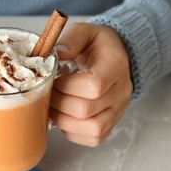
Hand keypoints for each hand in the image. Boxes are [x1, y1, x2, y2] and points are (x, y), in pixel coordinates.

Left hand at [51, 23, 132, 146]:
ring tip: (53, 107)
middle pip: (87, 110)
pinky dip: (72, 132)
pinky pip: (93, 139)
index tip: (54, 79)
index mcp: (116, 66)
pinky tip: (64, 117)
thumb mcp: (86, 31)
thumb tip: (57, 54)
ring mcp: (118, 111)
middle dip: (59, 103)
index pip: (93, 85)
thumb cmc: (97, 45)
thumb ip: (71, 38)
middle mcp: (121, 92)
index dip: (66, 86)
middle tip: (48, 93)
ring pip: (92, 130)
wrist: (116, 57)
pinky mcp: (111, 125)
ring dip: (64, 121)